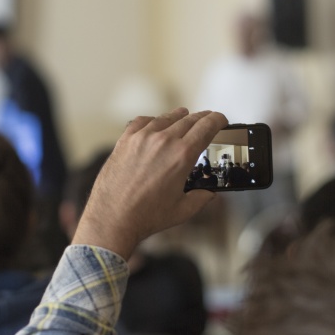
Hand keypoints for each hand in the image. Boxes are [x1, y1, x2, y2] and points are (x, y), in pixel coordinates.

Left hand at [72, 108, 227, 259]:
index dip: (218, 120)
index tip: (222, 120)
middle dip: (202, 118)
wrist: (113, 218)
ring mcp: (142, 138)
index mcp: (182, 155)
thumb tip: (209, 192)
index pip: (207, 126)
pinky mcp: (125, 140)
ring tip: (184, 117)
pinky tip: (155, 124)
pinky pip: (143, 121)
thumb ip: (202, 198)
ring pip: (167, 118)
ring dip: (179, 117)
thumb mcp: (183, 210)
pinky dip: (153, 121)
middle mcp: (164, 141)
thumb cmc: (147, 216)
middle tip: (207, 120)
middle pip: (189, 119)